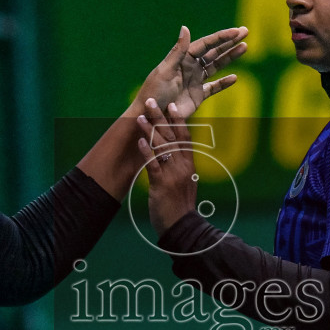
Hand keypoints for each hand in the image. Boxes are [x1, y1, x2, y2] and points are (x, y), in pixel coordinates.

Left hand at [135, 26, 247, 118]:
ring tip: (244, 47)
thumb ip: (178, 51)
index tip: (236, 31)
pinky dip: (224, 83)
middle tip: (245, 32)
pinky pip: (214, 87)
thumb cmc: (154, 92)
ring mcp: (195, 81)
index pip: (206, 44)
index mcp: (183, 58)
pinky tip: (235, 78)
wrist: (151, 116)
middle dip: (229, 42)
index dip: (222, 37)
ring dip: (230, 57)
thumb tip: (185, 27)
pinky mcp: (198, 95)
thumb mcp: (166, 70)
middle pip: (214, 51)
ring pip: (216, 66)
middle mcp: (190, 67)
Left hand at [137, 98, 198, 235]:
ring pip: (162, 148)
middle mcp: (182, 166)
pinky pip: (153, 165)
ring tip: (140, 117)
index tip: (171, 106)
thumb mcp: (185, 183)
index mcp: (189, 165)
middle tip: (151, 102)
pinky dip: (147, 153)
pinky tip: (140, 142)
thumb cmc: (180, 207)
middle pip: (171, 137)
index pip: (185, 137)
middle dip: (161, 118)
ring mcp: (172, 175)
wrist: (181, 226)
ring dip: (150, 131)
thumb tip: (174, 156)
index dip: (178, 121)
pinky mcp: (162, 185)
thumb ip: (180, 168)